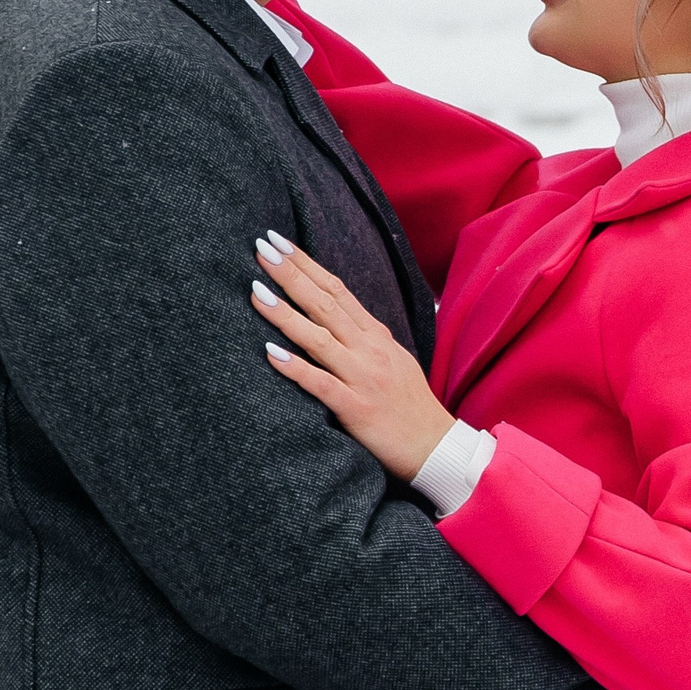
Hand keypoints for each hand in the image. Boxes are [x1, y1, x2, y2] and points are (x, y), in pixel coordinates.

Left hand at [255, 230, 457, 479]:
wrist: (436, 447)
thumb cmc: (410, 405)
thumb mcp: (393, 359)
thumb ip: (366, 337)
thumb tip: (337, 315)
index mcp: (376, 336)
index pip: (337, 290)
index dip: (307, 264)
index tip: (279, 242)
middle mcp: (369, 350)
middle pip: (324, 304)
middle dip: (291, 274)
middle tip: (262, 247)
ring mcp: (363, 377)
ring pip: (318, 338)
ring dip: (285, 314)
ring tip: (255, 290)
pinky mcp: (356, 408)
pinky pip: (320, 384)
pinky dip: (295, 368)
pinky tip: (269, 353)